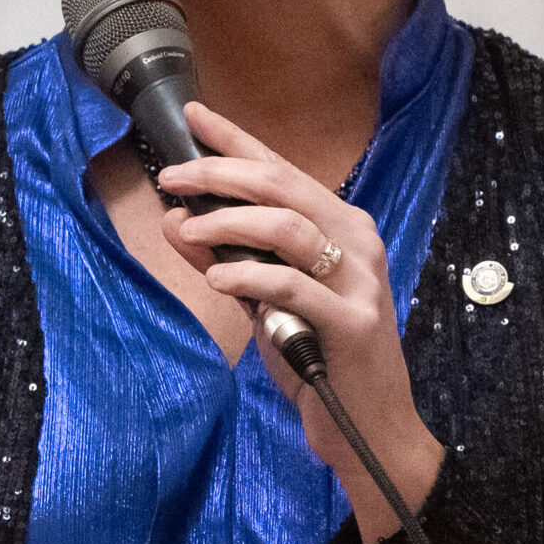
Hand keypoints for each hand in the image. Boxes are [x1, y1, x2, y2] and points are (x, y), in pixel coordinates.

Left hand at [159, 101, 443, 543]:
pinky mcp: (353, 321)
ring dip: (229, 223)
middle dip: (220, 175)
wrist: (370, 427)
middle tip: (172, 177)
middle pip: (281, 186)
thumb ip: (228, 262)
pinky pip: (294, 285)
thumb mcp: (264, 306)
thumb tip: (177, 221)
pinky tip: (218, 280)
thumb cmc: (320, 362)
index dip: (236, 140)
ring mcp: (359, 280)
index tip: (193, 116)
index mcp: (341, 228)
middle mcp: (357, 242)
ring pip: (288, 226)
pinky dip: (249, 276)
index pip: (282, 170)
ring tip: (189, 230)